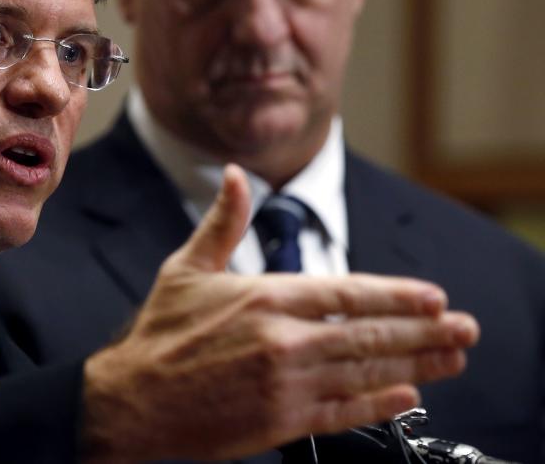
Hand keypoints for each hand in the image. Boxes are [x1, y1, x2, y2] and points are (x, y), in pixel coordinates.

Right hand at [81, 165, 478, 462]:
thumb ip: (223, 222)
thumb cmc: (160, 334)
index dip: (397, 295)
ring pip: (365, 373)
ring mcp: (285, 384)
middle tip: (464, 330)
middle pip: (369, 334)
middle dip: (424, 331)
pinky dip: (379, 406)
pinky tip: (406, 397)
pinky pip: (343, 414)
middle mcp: (283, 340)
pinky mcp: (280, 422)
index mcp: (263, 297)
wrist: (133, 399)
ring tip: (450, 359)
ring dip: (416, 366)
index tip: (434, 297)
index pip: (347, 292)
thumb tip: (236, 176)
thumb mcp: (186, 267)